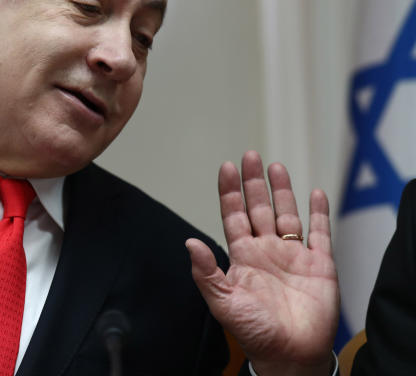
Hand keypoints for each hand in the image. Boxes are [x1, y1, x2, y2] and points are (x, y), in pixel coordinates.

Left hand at [186, 151, 338, 375]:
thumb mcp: (223, 302)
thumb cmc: (255, 332)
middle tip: (249, 156)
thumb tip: (189, 243)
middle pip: (259, 208)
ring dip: (282, 191)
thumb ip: (206, 273)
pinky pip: (320, 233)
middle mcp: (266, 251)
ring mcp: (293, 256)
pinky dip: (318, 213)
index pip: (233, 216)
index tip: (226, 167)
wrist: (290, 354)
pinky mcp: (319, 265)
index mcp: (243, 257)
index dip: (230, 192)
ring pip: (287, 215)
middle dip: (253, 183)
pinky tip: (314, 192)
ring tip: (275, 167)